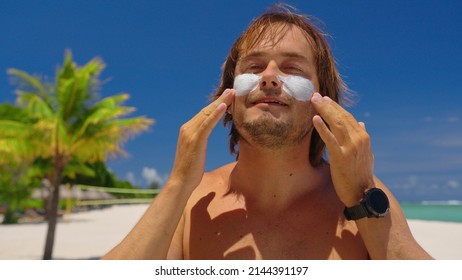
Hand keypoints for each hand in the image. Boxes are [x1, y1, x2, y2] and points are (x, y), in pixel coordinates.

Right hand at [168, 89, 234, 190]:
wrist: (180, 182)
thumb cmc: (190, 172)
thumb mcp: (195, 154)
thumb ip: (198, 145)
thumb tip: (201, 146)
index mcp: (187, 131)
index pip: (204, 114)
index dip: (216, 105)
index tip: (227, 98)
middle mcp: (187, 129)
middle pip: (206, 111)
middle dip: (220, 100)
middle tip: (232, 90)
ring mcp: (190, 133)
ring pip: (207, 114)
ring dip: (221, 102)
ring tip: (232, 93)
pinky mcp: (195, 140)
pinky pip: (207, 124)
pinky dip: (215, 114)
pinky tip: (224, 106)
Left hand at [310, 92, 374, 206]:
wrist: (362, 192)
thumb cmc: (361, 174)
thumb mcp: (366, 153)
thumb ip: (362, 137)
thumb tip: (361, 122)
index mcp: (363, 137)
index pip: (348, 117)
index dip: (336, 107)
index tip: (325, 99)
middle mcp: (359, 139)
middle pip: (341, 117)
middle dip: (328, 105)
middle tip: (316, 95)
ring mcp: (350, 147)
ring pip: (336, 124)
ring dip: (324, 111)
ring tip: (314, 101)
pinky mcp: (341, 156)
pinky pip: (330, 139)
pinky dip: (322, 128)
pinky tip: (315, 119)